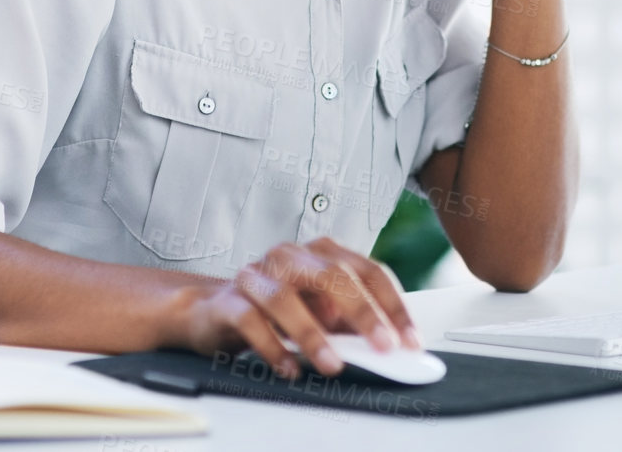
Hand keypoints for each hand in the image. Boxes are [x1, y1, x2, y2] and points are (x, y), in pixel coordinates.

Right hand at [171, 238, 419, 378]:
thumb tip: (387, 345)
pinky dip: (273, 347)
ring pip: (285, 297)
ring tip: (332, 364)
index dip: (392, 305)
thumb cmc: (276, 311)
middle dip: (361, 312)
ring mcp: (257, 274)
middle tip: (381, 346)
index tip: (409, 339)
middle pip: (331, 274)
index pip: (367, 270)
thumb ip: (350, 323)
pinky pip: (251, 320)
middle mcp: (290, 256)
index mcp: (320, 254)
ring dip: (312, 334)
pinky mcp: (228, 300)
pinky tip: (289, 367)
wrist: (212, 310)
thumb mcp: (321, 314)